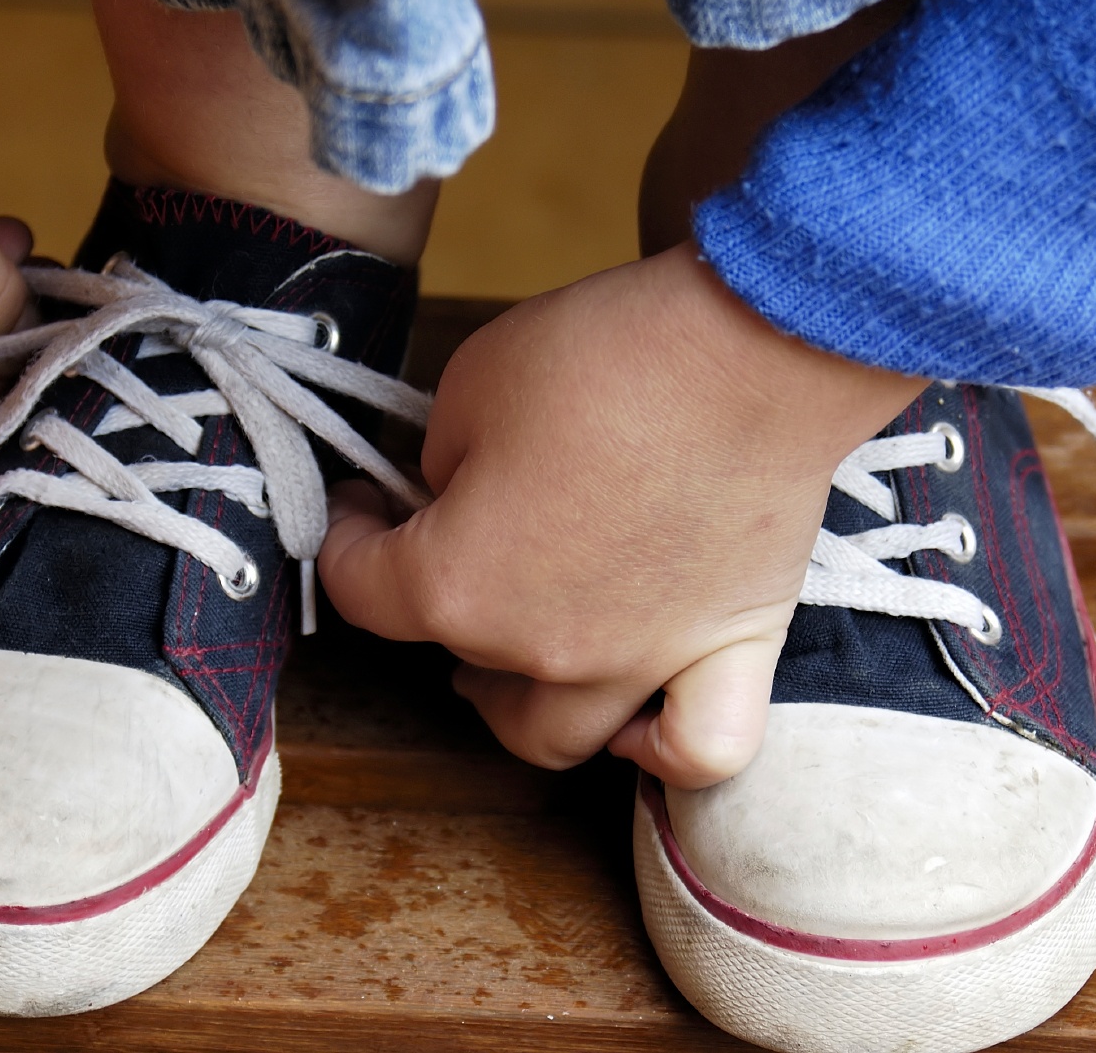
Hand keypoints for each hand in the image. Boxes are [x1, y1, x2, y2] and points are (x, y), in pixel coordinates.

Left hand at [320, 242, 924, 787]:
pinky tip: (643, 714)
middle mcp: (544, 650)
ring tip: (516, 653)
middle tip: (449, 540)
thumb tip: (455, 489)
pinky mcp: (732, 649)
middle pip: (458, 658)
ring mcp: (642, 664)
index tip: (361, 500)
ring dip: (520, 702)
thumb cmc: (608, 357)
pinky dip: (663, 748)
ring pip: (558, 736)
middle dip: (434, 600)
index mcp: (459, 584)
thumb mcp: (470, 384)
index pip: (362, 589)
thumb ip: (441, 462)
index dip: (345, 536)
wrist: (750, 345)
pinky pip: (700, 749)